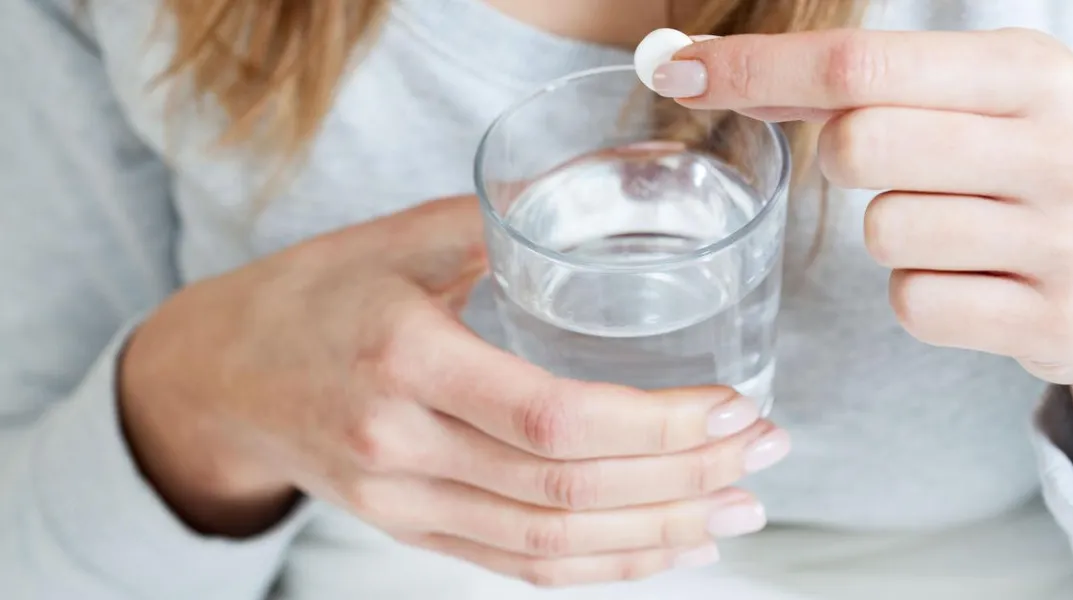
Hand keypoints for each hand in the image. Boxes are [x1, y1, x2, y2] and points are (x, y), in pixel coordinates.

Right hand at [119, 195, 787, 585]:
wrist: (222, 378)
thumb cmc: (313, 296)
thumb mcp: (393, 238)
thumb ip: (494, 227)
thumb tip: (595, 206)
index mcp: (403, 359)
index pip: (553, 418)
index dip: (658, 425)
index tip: (732, 408)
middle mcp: (401, 446)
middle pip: (567, 489)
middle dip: (683, 479)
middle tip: (763, 455)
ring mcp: (403, 503)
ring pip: (551, 543)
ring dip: (658, 534)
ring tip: (736, 512)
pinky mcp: (412, 532)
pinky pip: (517, 567)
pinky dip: (601, 567)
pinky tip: (663, 549)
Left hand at [665, 28, 1072, 511]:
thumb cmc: (1019, 170)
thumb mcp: (966, 101)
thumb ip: (851, 85)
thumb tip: (697, 68)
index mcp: (1029, 72)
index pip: (858, 64)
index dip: (755, 68)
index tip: (676, 70)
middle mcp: (1059, 148)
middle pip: (859, 146)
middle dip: (843, 161)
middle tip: (895, 170)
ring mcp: (1067, 240)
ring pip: (884, 234)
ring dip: (893, 237)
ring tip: (960, 231)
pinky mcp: (1058, 321)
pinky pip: (914, 306)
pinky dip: (920, 297)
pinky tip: (974, 284)